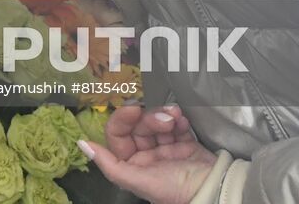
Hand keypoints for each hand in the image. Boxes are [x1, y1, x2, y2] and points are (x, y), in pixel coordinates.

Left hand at [79, 104, 218, 203]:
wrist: (215, 190)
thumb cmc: (175, 189)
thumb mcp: (139, 180)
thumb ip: (110, 165)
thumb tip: (82, 145)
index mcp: (132, 165)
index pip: (117, 135)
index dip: (122, 119)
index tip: (133, 108)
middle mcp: (146, 156)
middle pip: (138, 125)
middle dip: (149, 117)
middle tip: (163, 119)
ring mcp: (166, 148)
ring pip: (156, 121)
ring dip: (164, 115)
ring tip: (175, 117)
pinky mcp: (184, 143)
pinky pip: (175, 124)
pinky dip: (178, 119)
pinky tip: (182, 119)